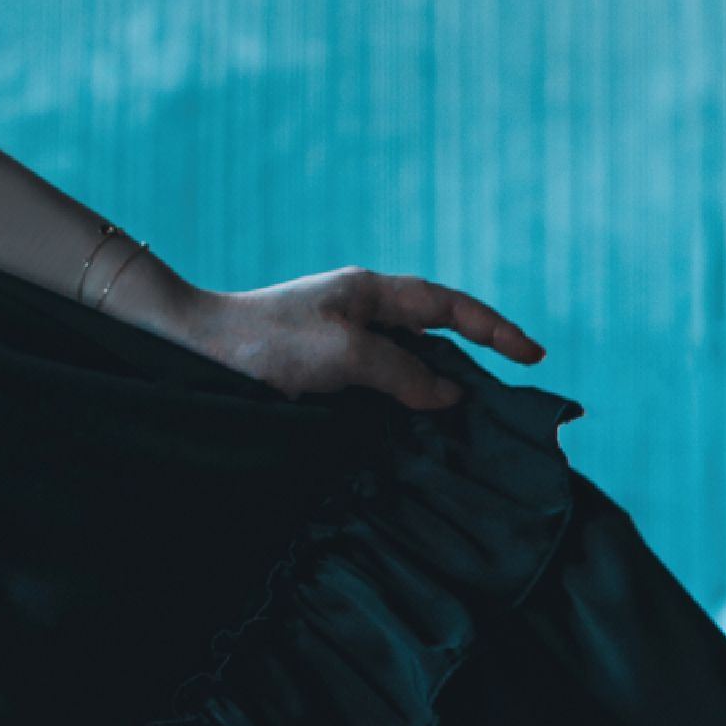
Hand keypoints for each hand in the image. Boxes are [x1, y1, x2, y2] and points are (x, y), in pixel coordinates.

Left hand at [144, 262, 547, 414]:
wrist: (191, 351)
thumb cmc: (267, 344)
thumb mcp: (346, 355)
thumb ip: (404, 373)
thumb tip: (448, 395)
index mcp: (369, 291)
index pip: (450, 306)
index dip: (495, 330)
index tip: (534, 358)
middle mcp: (357, 310)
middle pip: (431, 335)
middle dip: (472, 364)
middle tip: (507, 405)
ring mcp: (337, 340)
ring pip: (404, 365)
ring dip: (435, 392)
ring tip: (467, 429)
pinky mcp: (317, 372)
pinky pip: (376, 386)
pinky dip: (401, 406)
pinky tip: (410, 433)